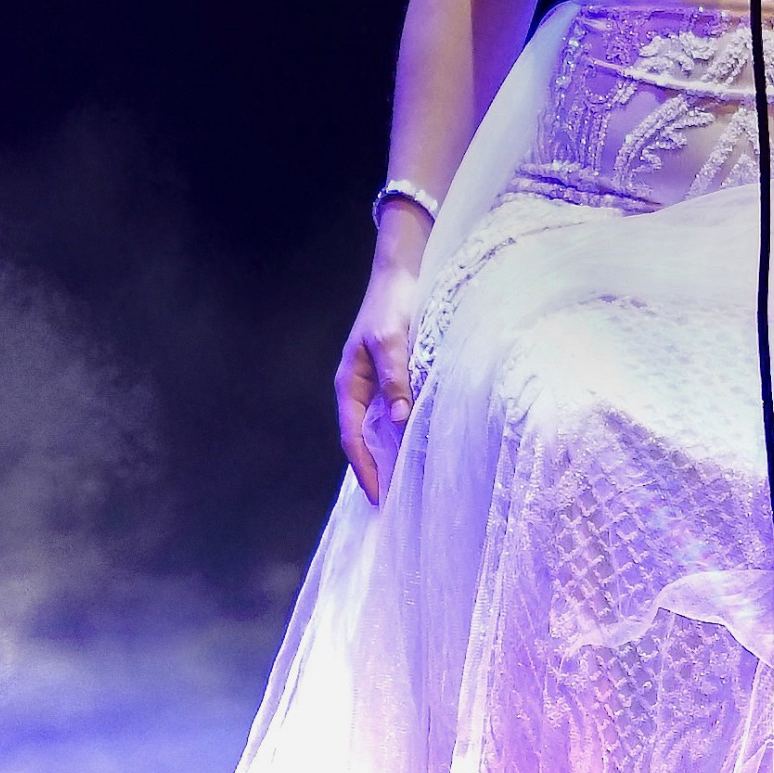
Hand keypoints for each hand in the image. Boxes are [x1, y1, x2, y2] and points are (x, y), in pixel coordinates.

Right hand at [335, 256, 425, 505]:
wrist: (404, 270)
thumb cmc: (392, 303)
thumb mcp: (390, 339)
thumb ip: (394, 378)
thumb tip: (399, 421)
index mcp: (349, 384)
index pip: (352, 438)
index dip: (364, 469)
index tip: (379, 498)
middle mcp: (361, 388)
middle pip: (366, 438)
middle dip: (379, 468)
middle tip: (398, 503)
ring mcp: (378, 382)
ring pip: (383, 428)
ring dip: (394, 453)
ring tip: (412, 484)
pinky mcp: (398, 374)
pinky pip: (399, 412)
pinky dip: (407, 431)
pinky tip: (424, 443)